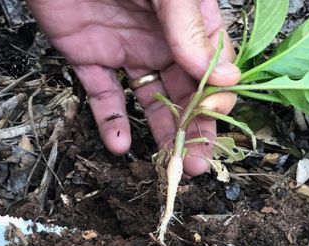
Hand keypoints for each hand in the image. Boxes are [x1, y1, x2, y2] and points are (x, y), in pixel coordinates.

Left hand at [26, 0, 240, 175]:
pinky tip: (120, 144)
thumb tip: (221, 75)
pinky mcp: (87, 53)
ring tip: (169, 165)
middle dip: (195, 127)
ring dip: (162, 132)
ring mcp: (126, 46)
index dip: (217, 93)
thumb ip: (189, 26)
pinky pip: (102, 94)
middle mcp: (162, 35)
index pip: (215, 64)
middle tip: (197, 161)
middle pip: (187, 89)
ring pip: (151, 99)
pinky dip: (109, 121)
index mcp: (189, 17)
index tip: (214, 113)